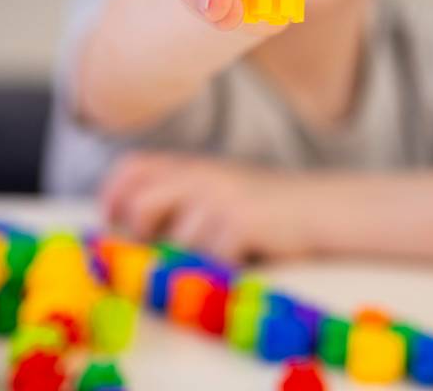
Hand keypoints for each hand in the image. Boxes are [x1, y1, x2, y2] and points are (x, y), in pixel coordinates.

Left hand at [100, 151, 314, 260]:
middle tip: (161, 247)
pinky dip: (223, 268)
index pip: (133, 167)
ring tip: (221, 251)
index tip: (112, 222)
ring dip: (195, 258)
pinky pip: (211, 258)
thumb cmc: (265, 207)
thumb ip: (179, 196)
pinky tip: (242, 256)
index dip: (112, 195)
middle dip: (142, 232)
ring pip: (178, 242)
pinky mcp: (239, 220)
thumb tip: (129, 224)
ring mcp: (220, 197)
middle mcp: (201, 175)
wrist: (320, 207)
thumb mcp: (217, 188)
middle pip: (141, 204)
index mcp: (192, 166)